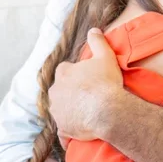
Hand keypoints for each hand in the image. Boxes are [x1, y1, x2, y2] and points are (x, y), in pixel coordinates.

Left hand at [49, 28, 122, 148]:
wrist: (106, 111)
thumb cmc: (106, 83)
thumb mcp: (105, 57)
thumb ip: (98, 42)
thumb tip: (94, 29)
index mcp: (63, 74)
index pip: (65, 70)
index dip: (75, 74)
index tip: (87, 78)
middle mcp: (55, 92)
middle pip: (60, 90)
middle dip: (70, 92)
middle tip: (88, 96)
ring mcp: (57, 111)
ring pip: (60, 109)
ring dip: (69, 110)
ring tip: (86, 113)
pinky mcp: (62, 128)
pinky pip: (63, 131)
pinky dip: (68, 132)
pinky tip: (78, 131)